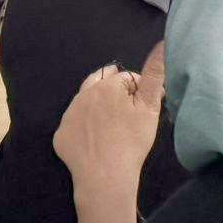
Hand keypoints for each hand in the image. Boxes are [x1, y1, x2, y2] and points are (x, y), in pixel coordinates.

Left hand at [55, 44, 165, 222]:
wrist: (105, 178)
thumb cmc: (132, 141)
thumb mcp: (150, 107)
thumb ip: (155, 74)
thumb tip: (161, 44)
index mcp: (106, 85)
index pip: (126, 78)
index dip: (138, 91)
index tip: (143, 109)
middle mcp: (83, 95)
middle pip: (102, 83)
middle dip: (115, 92)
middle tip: (127, 114)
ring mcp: (69, 115)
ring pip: (86, 102)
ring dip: (99, 107)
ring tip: (113, 127)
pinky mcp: (61, 135)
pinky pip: (75, 123)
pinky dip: (86, 127)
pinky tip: (97, 140)